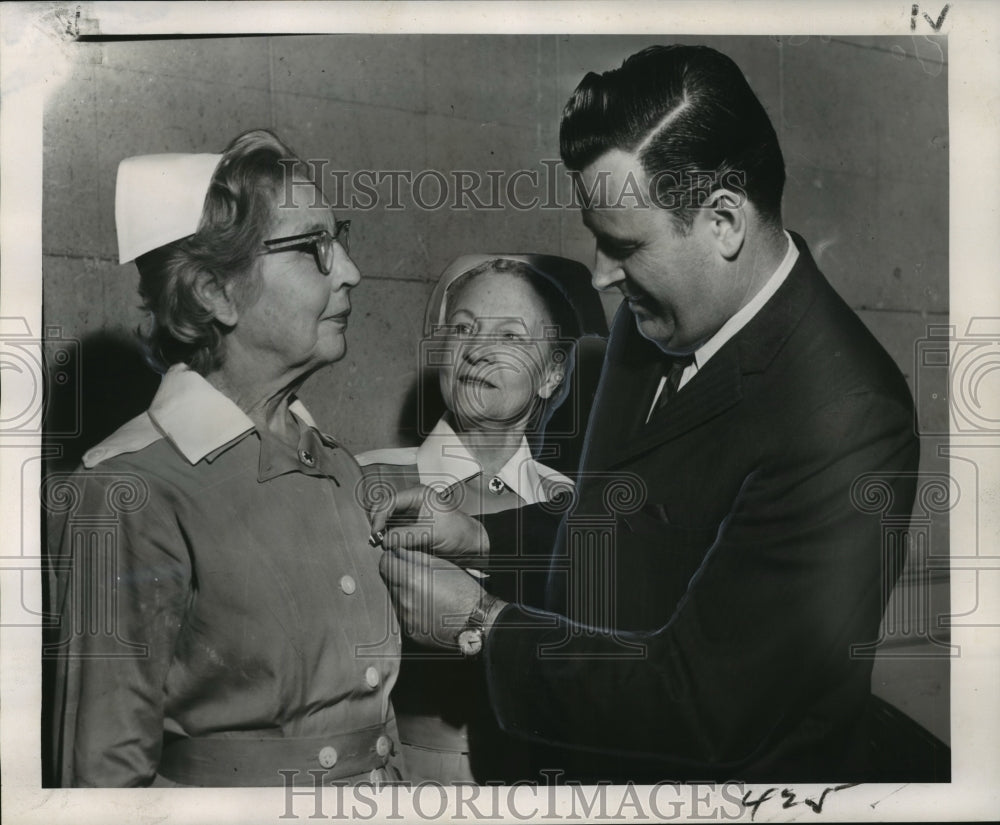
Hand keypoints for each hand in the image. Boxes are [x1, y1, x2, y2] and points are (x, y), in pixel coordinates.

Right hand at [370, 484, 489, 568]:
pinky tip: (387, 548)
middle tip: (375, 541)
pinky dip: (389, 540)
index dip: (379, 517)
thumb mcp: (431, 533)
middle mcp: (411, 503)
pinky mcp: (410, 530)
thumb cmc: (458, 533)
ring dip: (382, 534)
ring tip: (380, 546)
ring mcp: (410, 517)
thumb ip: (405, 536)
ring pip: (387, 523)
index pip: (389, 502)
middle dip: (378, 525)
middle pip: (384, 511)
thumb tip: (383, 541)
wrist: (471, 546)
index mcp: (418, 495)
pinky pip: (393, 533)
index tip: (376, 534)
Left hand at [379, 547, 497, 649]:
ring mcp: (405, 617)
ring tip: (425, 594)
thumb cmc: (463, 590)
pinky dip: (410, 610)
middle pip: (389, 582)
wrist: (475, 620)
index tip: (397, 559)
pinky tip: (427, 608)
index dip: (391, 559)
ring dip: (404, 594)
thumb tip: (398, 552)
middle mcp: (404, 599)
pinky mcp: (409, 631)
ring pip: (395, 599)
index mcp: (411, 579)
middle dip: (398, 577)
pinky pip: (402, 616)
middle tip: (416, 577)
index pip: (384, 564)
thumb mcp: (441, 565)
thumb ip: (415, 557)